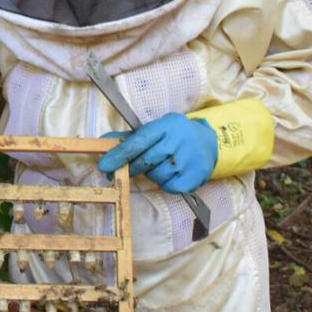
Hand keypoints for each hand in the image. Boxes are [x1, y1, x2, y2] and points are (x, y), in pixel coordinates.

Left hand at [97, 113, 218, 194]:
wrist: (208, 142)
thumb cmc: (174, 136)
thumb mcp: (156, 130)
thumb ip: (130, 138)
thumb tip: (103, 141)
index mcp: (167, 125)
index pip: (139, 141)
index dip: (120, 154)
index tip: (104, 166)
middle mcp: (180, 139)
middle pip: (146, 160)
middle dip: (134, 167)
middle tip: (129, 169)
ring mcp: (190, 158)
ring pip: (157, 175)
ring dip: (153, 174)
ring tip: (161, 165)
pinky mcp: (196, 176)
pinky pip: (169, 187)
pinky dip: (165, 184)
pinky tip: (171, 173)